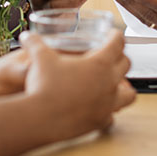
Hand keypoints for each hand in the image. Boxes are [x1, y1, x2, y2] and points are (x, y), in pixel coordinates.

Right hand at [20, 29, 135, 139]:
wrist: (41, 118)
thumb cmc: (44, 86)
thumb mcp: (39, 57)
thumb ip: (35, 43)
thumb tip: (27, 35)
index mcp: (99, 63)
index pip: (117, 43)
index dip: (116, 35)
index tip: (112, 34)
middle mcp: (109, 82)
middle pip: (126, 64)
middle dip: (120, 57)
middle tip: (110, 55)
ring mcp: (107, 103)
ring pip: (129, 93)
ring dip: (124, 87)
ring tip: (113, 85)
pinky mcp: (100, 121)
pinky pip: (112, 115)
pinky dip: (108, 110)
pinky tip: (98, 108)